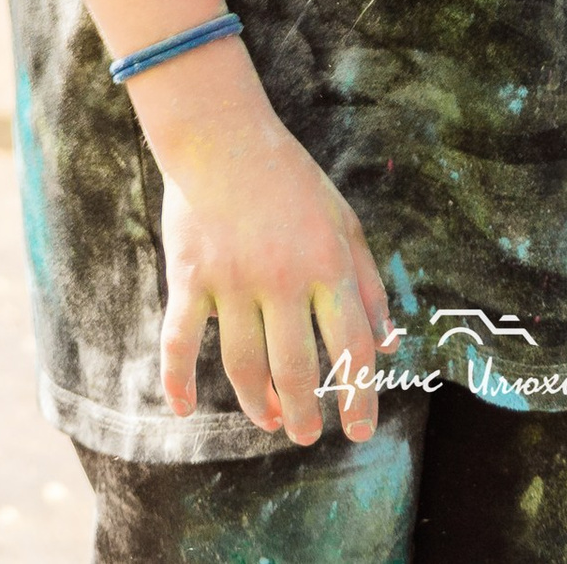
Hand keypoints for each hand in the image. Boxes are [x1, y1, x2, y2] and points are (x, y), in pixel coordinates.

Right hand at [142, 59, 392, 444]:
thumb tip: (389, 345)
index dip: (359, 398)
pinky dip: (177, 378)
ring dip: (257, 404)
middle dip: (304, 414)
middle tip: (305, 434)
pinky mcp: (190, 274)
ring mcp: (233, 279)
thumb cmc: (289, 178)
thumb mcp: (343, 221)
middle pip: (297, 369)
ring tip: (267, 419)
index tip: (357, 430)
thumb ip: (369, 283)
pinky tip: (182, 408)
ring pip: (245, 366)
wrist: (220, 132)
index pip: (353, 350)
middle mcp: (283, 278)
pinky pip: (180, 339)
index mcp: (328, 265)